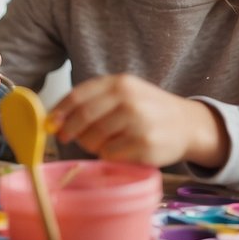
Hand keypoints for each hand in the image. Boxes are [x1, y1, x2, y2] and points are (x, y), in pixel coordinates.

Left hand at [47, 74, 227, 168]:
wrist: (187, 125)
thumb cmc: (148, 110)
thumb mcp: (124, 94)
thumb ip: (92, 102)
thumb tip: (53, 120)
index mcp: (120, 83)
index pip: (78, 96)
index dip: (59, 111)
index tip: (51, 123)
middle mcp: (129, 99)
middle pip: (83, 118)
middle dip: (69, 131)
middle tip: (66, 137)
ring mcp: (138, 122)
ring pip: (94, 139)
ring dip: (90, 145)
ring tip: (103, 142)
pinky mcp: (144, 145)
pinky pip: (109, 154)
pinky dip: (108, 156)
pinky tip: (120, 150)